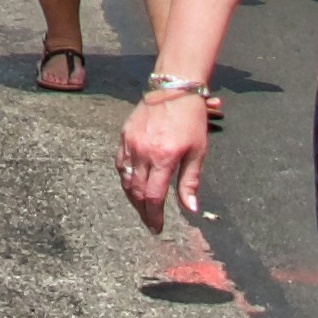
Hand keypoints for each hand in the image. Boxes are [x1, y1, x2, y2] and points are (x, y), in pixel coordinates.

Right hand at [115, 88, 209, 228]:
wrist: (174, 89)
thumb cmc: (191, 120)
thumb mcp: (197, 152)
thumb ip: (190, 182)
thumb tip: (189, 209)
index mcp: (164, 158)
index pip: (153, 196)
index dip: (154, 216)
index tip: (157, 228)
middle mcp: (144, 152)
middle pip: (137, 192)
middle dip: (143, 212)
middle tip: (150, 223)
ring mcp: (131, 143)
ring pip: (125, 180)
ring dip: (133, 198)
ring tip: (142, 208)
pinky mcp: (124, 136)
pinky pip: (119, 163)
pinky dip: (124, 178)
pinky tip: (132, 185)